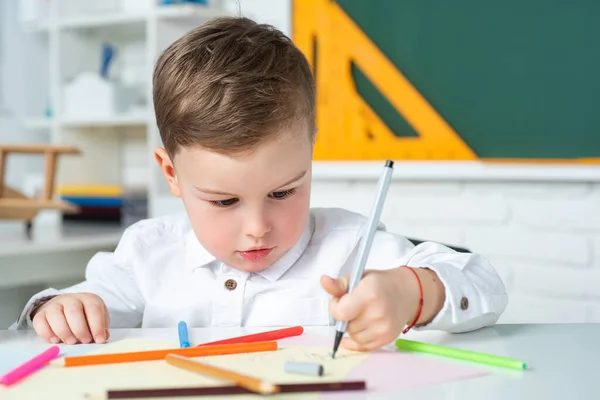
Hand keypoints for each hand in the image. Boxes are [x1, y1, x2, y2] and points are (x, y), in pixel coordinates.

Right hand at [31, 293, 109, 344]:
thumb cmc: (85, 317)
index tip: (100, 340)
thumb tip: (102, 337)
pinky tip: (55, 340)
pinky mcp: (41, 313)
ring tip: (71, 342)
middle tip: (84, 341)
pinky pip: (40, 322)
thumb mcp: (96, 319)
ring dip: (64, 331)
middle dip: (80, 329)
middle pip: (74, 311)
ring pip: (56, 315)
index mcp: (88, 299)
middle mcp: (71, 299)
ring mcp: (54, 305)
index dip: (97, 325)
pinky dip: (47, 333)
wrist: (64, 307)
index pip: (94, 308)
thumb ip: (100, 328)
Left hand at [321, 267, 442, 350]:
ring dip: (352, 328)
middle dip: (344, 317)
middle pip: (346, 326)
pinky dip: (358, 338)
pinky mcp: (387, 338)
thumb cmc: (379, 284)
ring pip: (353, 337)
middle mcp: (378, 313)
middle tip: (353, 305)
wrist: (407, 293)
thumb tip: (323, 281)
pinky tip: (361, 327)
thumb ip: (338, 284)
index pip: (340, 312)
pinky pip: (363, 346)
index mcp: (368, 294)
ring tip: (361, 314)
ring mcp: (383, 328)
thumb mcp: (358, 278)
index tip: (340, 300)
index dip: (335, 307)